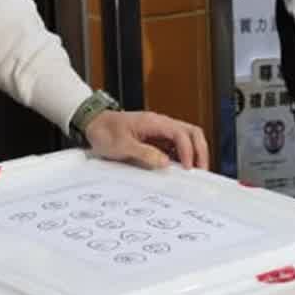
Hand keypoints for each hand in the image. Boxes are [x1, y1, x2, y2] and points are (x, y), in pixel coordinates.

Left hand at [84, 109, 209, 171]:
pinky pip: (176, 145)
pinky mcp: (157, 138)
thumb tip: (165, 162)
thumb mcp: (121, 145)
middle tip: (201, 170)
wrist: (94, 123)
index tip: (188, 168)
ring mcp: (160, 130)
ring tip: (194, 171)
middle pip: (191, 132)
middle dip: (199, 151)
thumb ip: (144, 153)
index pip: (181, 133)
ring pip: (187, 138)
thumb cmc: (105, 131)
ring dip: (194, 153)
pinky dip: (183, 155)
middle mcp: (161, 124)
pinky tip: (180, 168)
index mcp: (154, 122)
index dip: (188, 150)